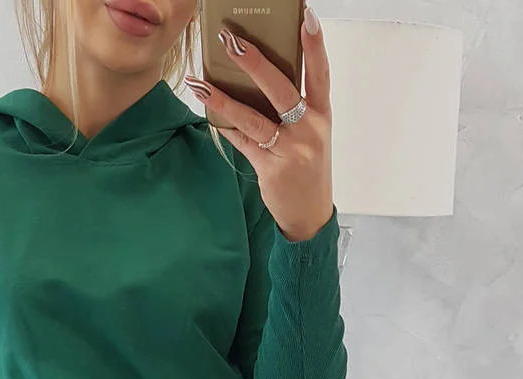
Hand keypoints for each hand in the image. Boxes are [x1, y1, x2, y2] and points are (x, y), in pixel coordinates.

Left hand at [186, 7, 332, 242]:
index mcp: (322, 115)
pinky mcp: (270, 168)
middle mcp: (309, 130)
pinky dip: (225, 126)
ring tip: (199, 81)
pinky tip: (207, 112)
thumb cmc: (307, 168)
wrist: (309, 214)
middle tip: (231, 40)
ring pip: (252, 117)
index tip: (306, 16)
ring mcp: (290, 150)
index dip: (314, 44)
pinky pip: (242, 141)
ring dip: (223, 97)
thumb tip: (258, 78)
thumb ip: (294, 109)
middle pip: (280, 89)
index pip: (321, 73)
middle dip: (254, 62)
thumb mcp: (311, 135)